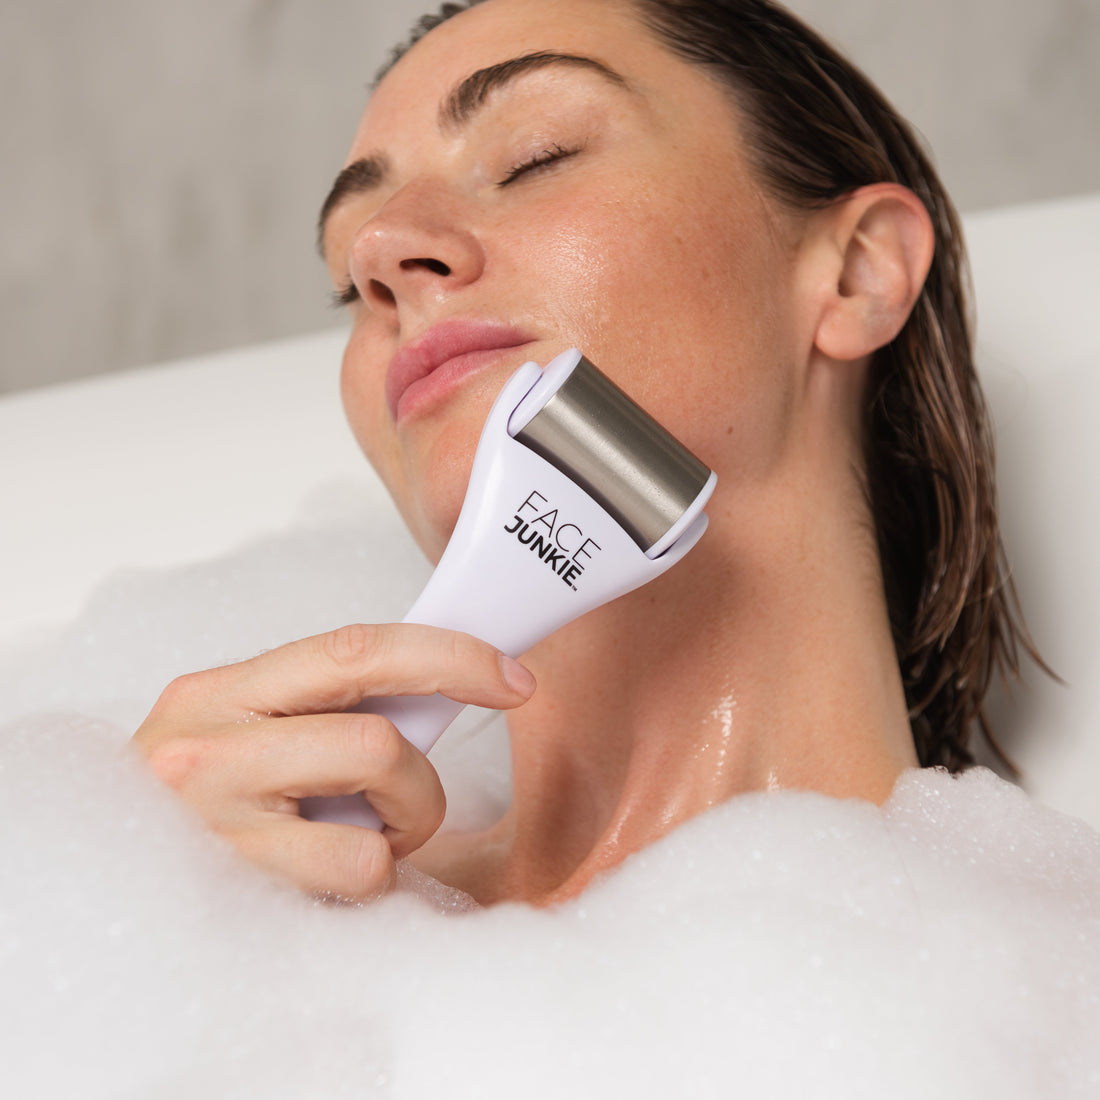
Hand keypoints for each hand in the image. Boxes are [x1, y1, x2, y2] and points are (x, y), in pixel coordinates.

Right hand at [132, 623, 535, 900]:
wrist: (109, 880)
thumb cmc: (205, 809)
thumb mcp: (244, 738)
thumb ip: (319, 709)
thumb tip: (436, 688)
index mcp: (221, 690)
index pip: (355, 648)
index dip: (449, 655)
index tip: (511, 677)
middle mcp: (210, 739)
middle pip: (380, 728)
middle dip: (428, 768)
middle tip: (427, 791)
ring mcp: (218, 811)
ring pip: (379, 783)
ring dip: (403, 819)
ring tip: (361, 839)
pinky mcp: (236, 876)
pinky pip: (363, 863)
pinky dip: (374, 875)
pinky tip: (330, 879)